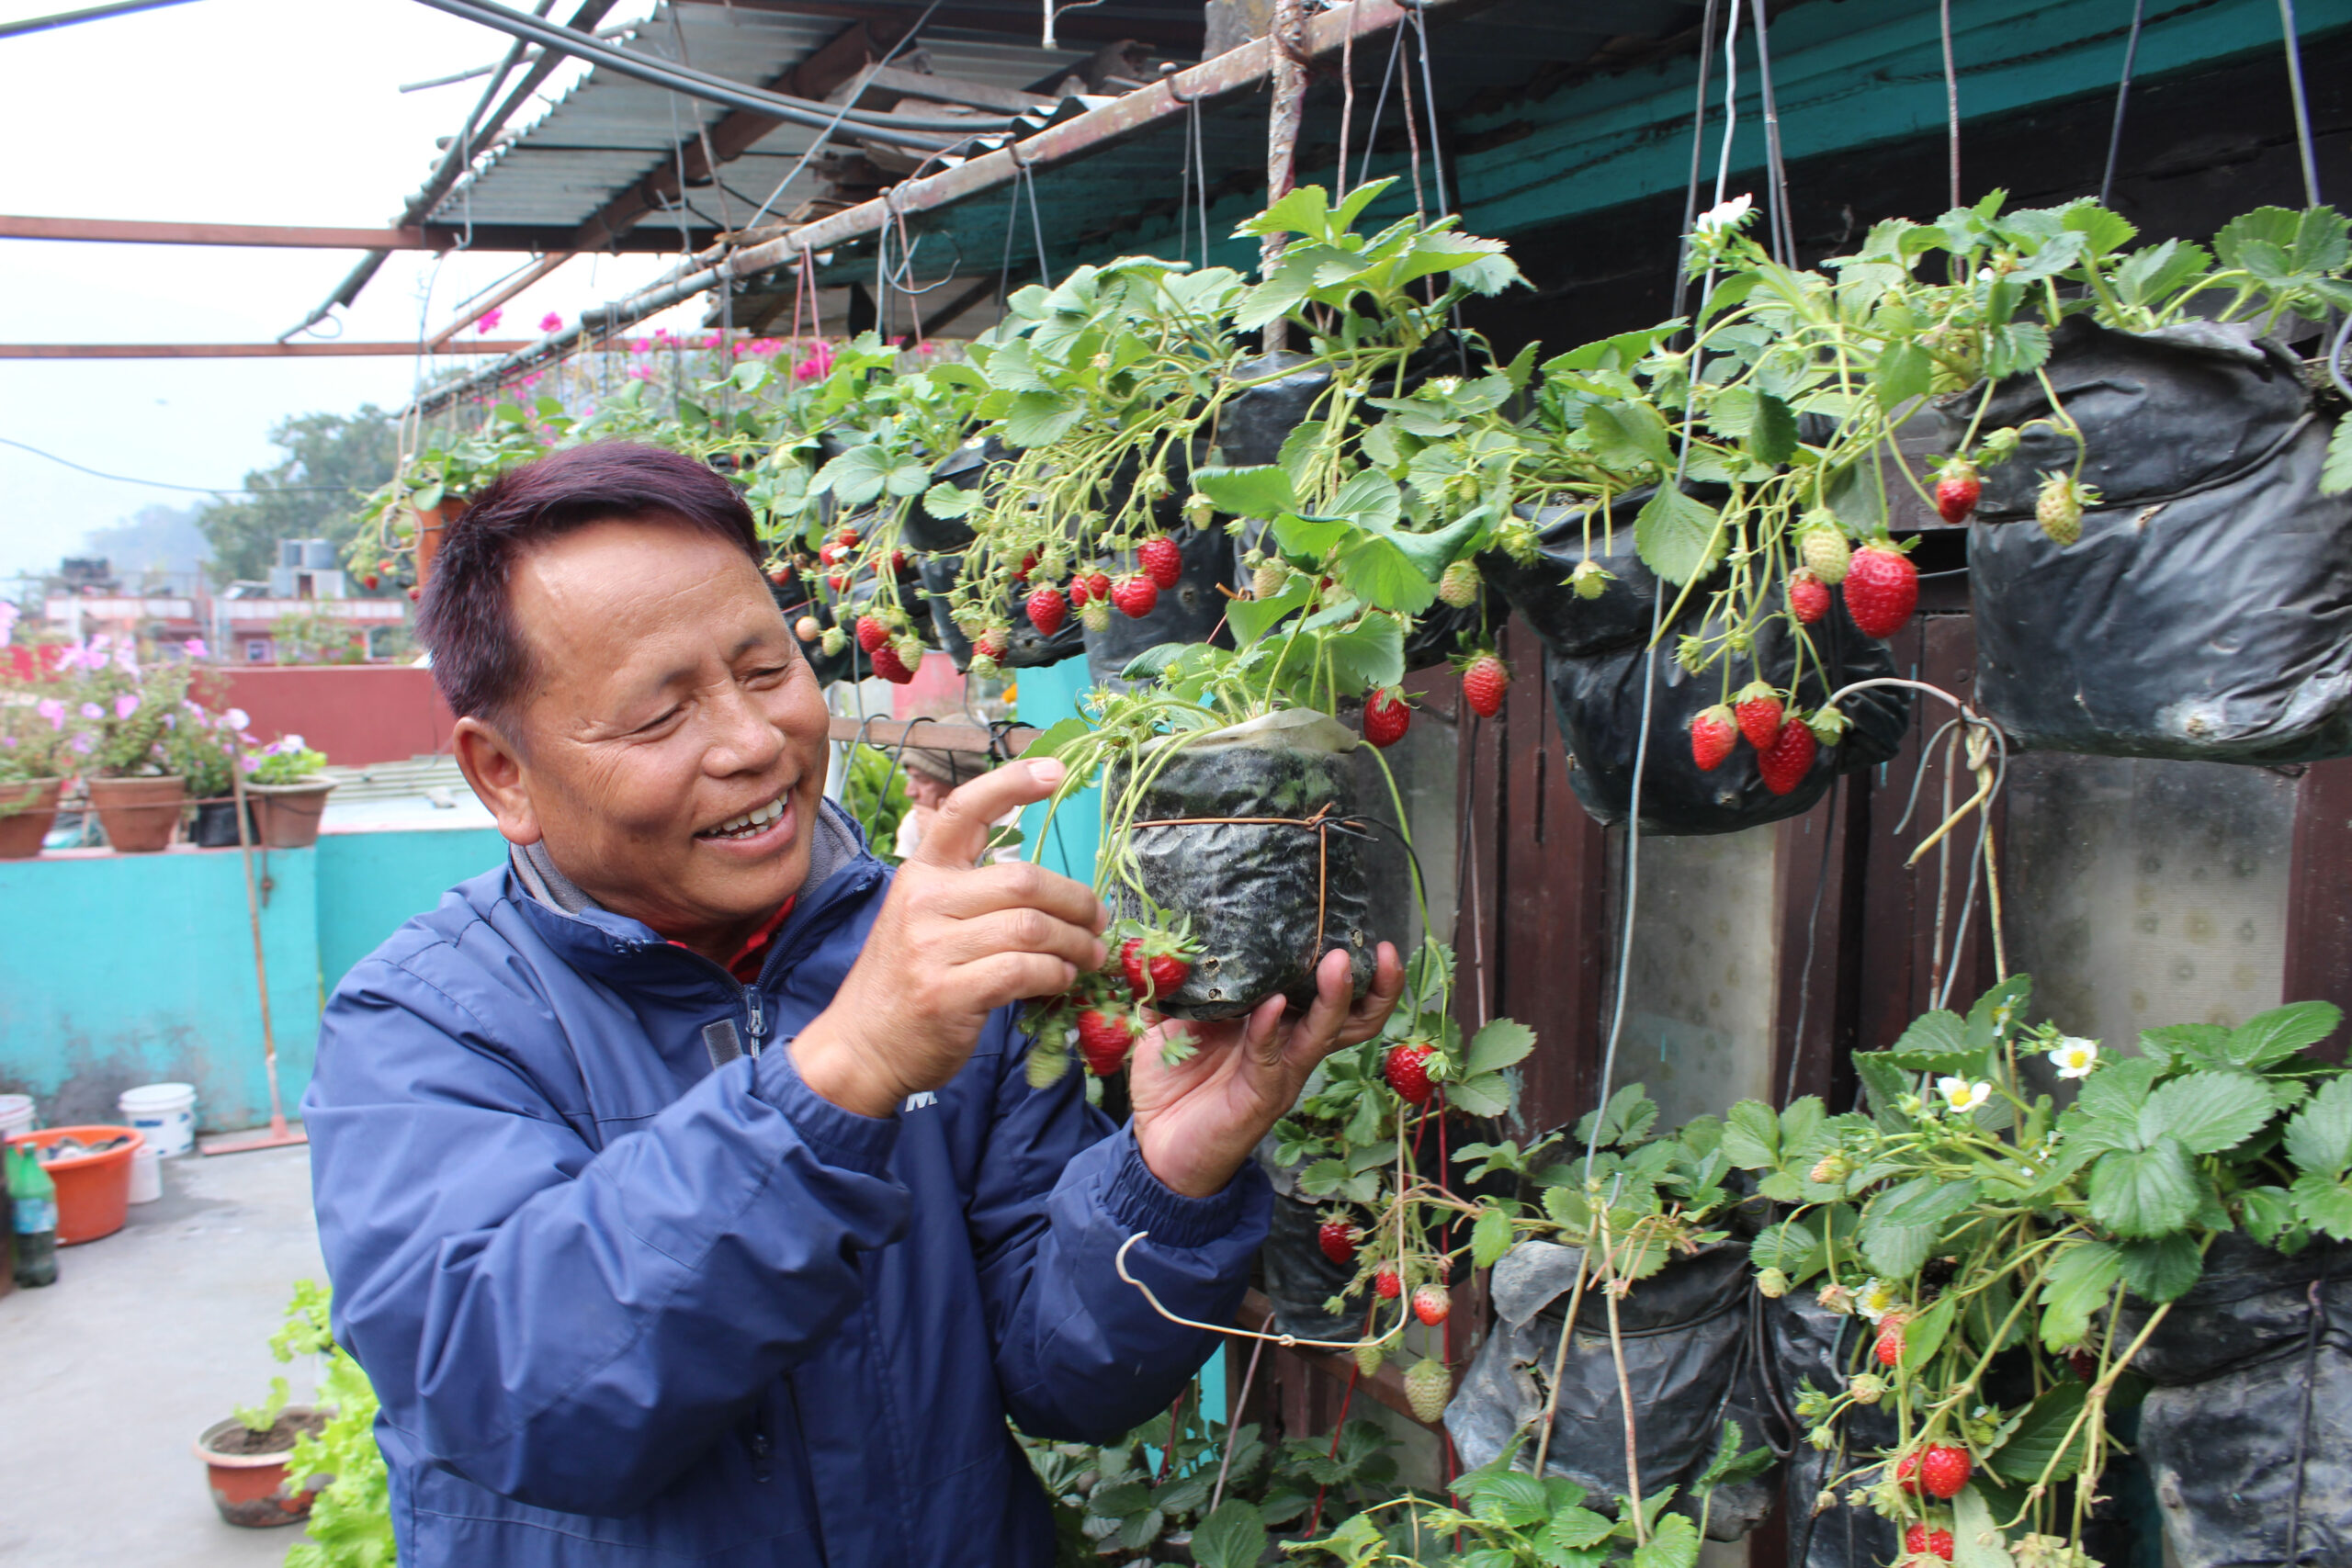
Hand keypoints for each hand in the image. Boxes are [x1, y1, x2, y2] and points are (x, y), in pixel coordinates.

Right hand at [793, 759, 1106, 1117]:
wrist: (860, 1046)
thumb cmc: (905, 981)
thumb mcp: (922, 919)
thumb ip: (972, 895)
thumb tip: (1050, 891)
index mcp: (921, 873)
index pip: (965, 810)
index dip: (1012, 783)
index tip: (1056, 771)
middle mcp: (924, 901)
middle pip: (1023, 880)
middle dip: (1076, 900)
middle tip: (1098, 920)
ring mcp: (932, 948)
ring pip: (1031, 927)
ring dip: (1076, 943)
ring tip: (1089, 955)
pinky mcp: (948, 993)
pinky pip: (1024, 971)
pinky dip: (1056, 974)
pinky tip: (1061, 979)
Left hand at [1128, 943, 1405, 1197]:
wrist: (1153, 1141)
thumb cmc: (1171, 1078)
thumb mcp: (1172, 1019)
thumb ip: (1178, 983)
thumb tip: (1168, 939)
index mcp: (1278, 1020)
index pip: (1328, 990)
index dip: (1352, 963)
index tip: (1357, 927)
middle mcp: (1291, 1045)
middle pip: (1354, 1017)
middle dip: (1376, 984)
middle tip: (1383, 950)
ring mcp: (1281, 1073)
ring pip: (1326, 1034)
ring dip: (1336, 998)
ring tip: (1339, 964)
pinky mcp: (1262, 1098)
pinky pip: (1274, 1059)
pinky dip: (1271, 1029)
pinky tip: (1273, 1003)